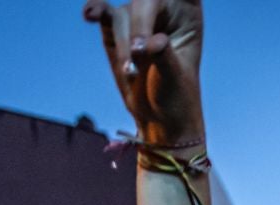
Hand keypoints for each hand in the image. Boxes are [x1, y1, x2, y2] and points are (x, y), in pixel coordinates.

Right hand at [86, 0, 205, 146]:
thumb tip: (150, 43)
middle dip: (139, 23)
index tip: (152, 33)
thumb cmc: (176, 95)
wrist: (158, 118)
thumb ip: (163, 57)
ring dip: (123, 44)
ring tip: (131, 72)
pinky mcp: (116, 28)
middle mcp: (164, 7)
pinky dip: (96, 12)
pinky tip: (91, 14)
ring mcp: (138, 15)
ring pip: (125, 14)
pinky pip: (105, 12)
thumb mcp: (176, 78)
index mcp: (188, 9)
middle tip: (138, 53)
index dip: (158, 0)